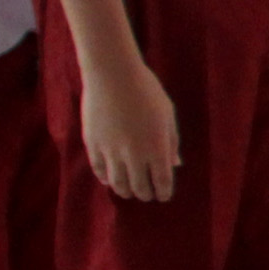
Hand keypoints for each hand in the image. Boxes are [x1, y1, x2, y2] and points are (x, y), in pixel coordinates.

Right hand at [80, 56, 180, 201]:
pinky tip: (109, 180)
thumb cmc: (145, 90)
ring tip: (129, 191)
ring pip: (118, 184)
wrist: (112, 73)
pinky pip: (99, 170)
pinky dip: (105, 179)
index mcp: (157, 147)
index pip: (162, 181)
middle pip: (140, 187)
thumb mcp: (167, 114)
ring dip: (125, 191)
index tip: (163, 196)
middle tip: (147, 195)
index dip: (163, 192)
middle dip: (145, 194)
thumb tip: (176, 164)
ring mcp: (111, 150)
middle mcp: (134, 154)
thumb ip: (171, 141)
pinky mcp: (92, 144)